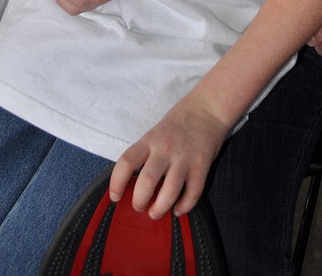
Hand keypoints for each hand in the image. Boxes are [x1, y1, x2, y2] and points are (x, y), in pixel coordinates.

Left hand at [110, 95, 229, 219]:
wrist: (207, 109)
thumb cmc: (177, 123)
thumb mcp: (155, 133)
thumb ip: (146, 155)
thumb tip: (133, 184)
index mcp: (149, 140)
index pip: (126, 162)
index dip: (116, 183)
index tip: (115, 196)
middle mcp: (165, 149)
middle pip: (147, 181)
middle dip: (140, 201)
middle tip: (139, 207)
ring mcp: (184, 158)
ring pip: (170, 190)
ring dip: (161, 207)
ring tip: (156, 212)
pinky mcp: (202, 165)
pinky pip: (193, 192)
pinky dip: (184, 206)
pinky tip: (178, 209)